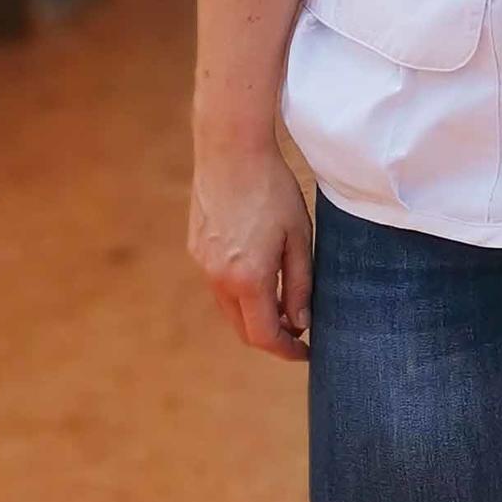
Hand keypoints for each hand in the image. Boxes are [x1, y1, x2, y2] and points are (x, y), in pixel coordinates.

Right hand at [188, 145, 313, 361]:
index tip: (306, 351)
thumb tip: (300, 322)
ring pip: (229, 308)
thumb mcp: (300, 237)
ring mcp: (202, 264)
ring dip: (254, 314)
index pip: (265, 336)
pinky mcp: (195, 249)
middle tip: (297, 330)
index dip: (287, 350)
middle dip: (271, 336)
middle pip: (243, 329)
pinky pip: (218, 284)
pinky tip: (258, 272)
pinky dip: (239, 292)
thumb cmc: (272, 189)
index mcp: (248, 278)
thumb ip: (300, 285)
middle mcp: (219, 278)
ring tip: (282, 300)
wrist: (230, 150)